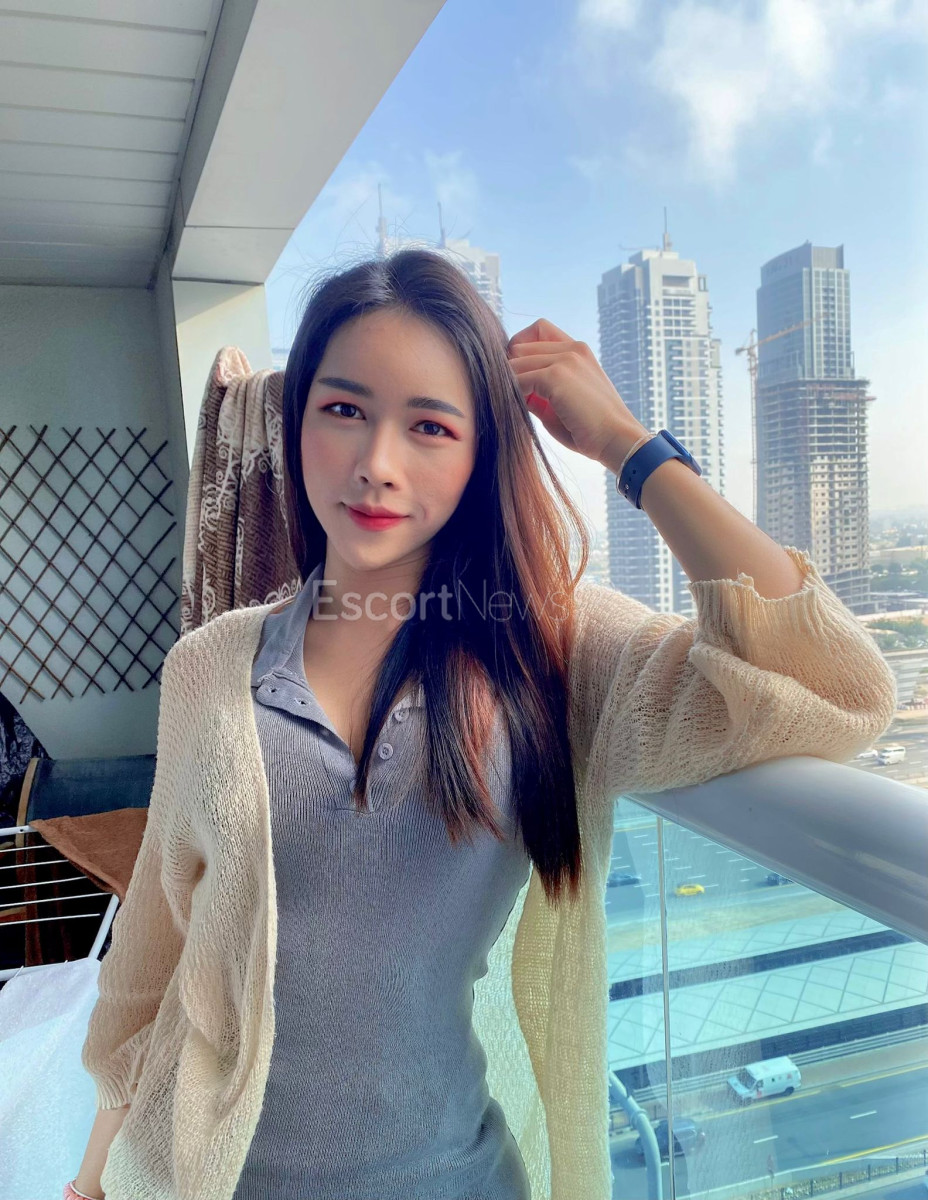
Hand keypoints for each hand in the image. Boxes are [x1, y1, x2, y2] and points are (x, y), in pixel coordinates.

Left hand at [506, 317, 647, 462]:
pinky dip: (512, 393)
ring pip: (515, 361)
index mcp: (577, 351)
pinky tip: (517, 409)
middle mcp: (572, 349)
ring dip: (509, 383)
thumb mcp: (561, 404)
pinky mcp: (556, 375)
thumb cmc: (591, 430)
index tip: (521, 379)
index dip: (521, 354)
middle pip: (520, 345)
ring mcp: (565, 360)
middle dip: (510, 370)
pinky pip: (518, 379)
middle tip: (512, 395)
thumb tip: (513, 389)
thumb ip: (538, 391)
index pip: (536, 332)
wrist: (617, 440)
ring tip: (512, 404)